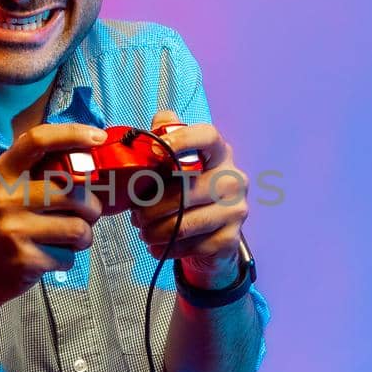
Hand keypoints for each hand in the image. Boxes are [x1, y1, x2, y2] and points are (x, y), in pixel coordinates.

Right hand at [0, 123, 107, 308]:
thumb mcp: (6, 192)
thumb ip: (37, 175)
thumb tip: (88, 160)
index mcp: (3, 173)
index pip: (38, 141)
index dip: (72, 134)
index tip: (98, 137)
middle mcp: (5, 197)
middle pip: (74, 191)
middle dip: (92, 207)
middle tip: (87, 215)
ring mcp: (13, 228)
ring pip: (78, 227)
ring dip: (83, 237)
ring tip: (69, 239)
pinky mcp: (24, 259)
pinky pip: (68, 256)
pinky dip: (66, 259)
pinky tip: (49, 257)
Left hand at [128, 109, 248, 290]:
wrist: (211, 237)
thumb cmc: (187, 194)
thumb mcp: (177, 164)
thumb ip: (167, 137)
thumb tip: (157, 123)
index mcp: (220, 153)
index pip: (207, 137)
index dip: (182, 140)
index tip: (155, 150)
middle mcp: (233, 179)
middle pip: (185, 189)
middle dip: (151, 206)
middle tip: (135, 213)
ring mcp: (236, 210)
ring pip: (184, 222)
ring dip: (154, 230)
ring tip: (143, 230)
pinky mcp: (229, 239)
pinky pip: (189, 245)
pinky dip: (165, 248)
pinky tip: (156, 245)